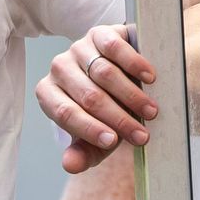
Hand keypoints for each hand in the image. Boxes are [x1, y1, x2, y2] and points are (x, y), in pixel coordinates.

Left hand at [37, 23, 160, 173]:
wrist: (121, 77)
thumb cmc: (104, 112)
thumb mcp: (95, 137)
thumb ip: (83, 152)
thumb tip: (70, 165)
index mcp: (48, 94)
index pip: (65, 114)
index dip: (90, 129)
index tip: (113, 142)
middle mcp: (58, 69)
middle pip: (88, 96)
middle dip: (118, 118)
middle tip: (142, 135)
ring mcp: (77, 48)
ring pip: (104, 74)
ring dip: (131, 96)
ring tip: (151, 112)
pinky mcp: (98, 33)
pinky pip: (115, 48)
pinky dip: (134, 65)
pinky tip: (150, 78)